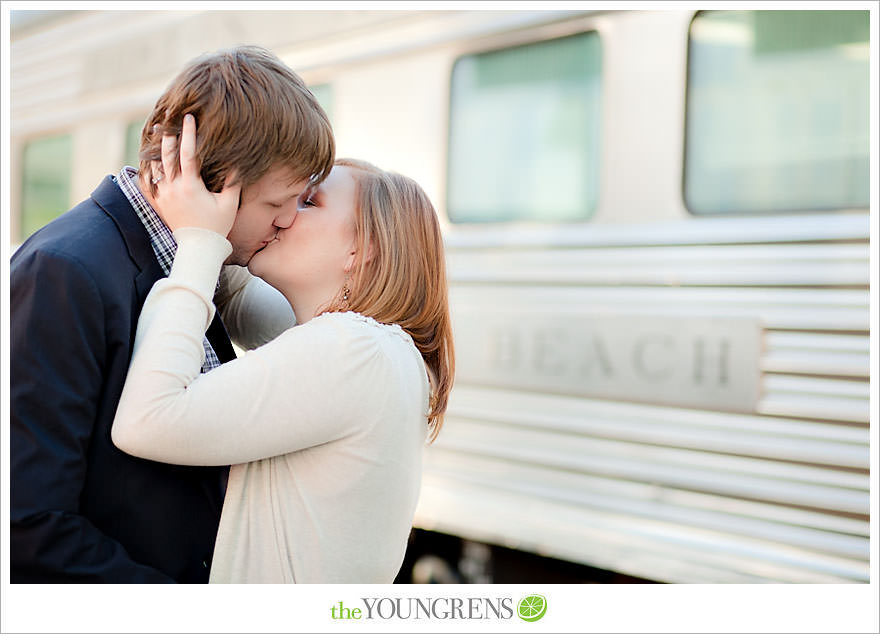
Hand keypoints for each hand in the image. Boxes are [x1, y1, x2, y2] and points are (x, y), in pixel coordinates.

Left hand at [153, 114, 240, 235]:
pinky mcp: (158, 203)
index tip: (190, 118)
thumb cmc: (217, 225)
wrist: (198, 247)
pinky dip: (147, 170)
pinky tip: (147, 160)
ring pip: (154, 167)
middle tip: (167, 121)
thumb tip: (235, 163)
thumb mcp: (229, 204)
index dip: (189, 134)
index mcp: (190, 186)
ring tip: (155, 136)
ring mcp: (163, 196)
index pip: (188, 153)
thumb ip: (232, 182)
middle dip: (168, 136)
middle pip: (166, 155)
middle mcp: (173, 188)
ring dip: (155, 151)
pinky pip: (148, 182)